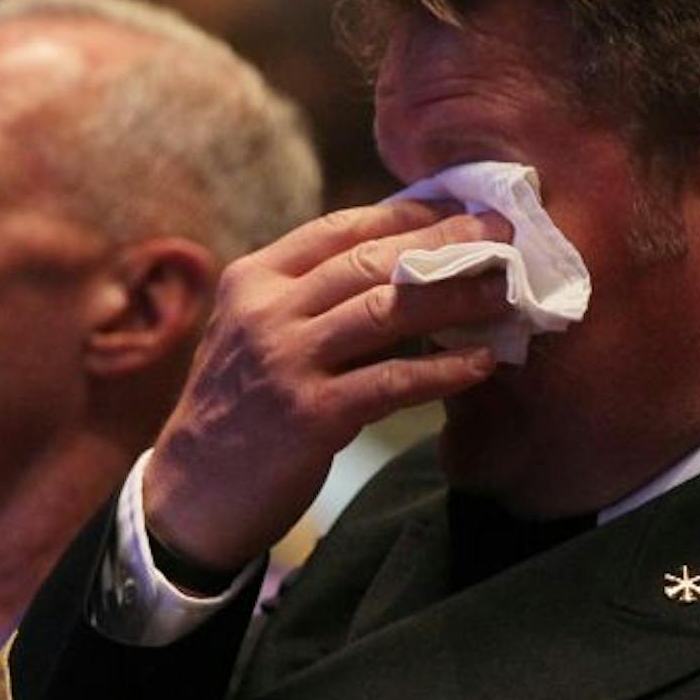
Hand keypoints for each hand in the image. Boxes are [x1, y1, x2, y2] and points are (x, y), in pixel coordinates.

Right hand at [143, 200, 513, 572]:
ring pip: (386, 310)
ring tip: (506, 292)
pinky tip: (482, 362)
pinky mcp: (310, 414)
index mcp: (253, 279)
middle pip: (371, 260)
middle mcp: (266, 311)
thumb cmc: (241, 408)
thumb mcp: (259, 335)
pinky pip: (391, 382)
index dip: (409, 213)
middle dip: (446, 242)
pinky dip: (443, 369)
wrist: (192, 493)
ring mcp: (286, 361)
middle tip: (505, 233)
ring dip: (455, 297)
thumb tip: (407, 264)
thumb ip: (312, 298)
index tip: (464, 205)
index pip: (341, 228)